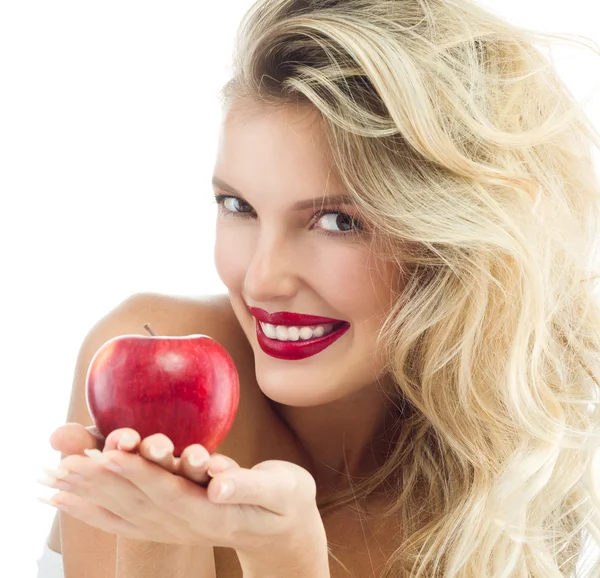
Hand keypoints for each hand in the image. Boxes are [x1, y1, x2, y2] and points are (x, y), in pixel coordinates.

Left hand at [41, 429, 327, 560]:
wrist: (285, 531)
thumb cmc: (286, 501)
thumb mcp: (278, 489)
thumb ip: (247, 484)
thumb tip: (218, 481)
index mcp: (212, 513)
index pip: (165, 490)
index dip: (135, 472)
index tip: (106, 453)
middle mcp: (187, 524)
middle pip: (135, 502)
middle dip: (99, 482)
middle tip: (63, 462)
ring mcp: (178, 528)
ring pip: (126, 513)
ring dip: (90, 498)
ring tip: (54, 482)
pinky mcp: (174, 524)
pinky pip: (130, 522)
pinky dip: (99, 512)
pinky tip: (75, 503)